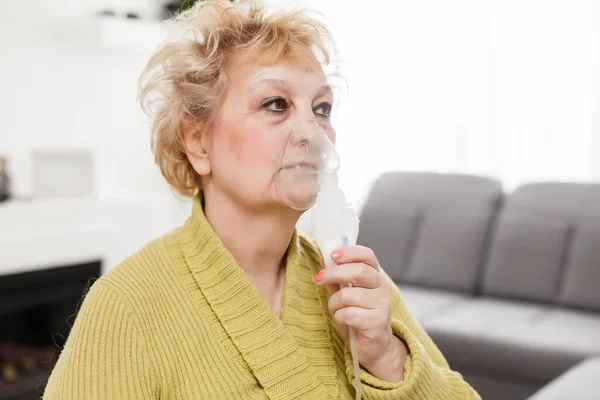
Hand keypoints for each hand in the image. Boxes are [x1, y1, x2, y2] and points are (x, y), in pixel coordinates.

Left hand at [314, 245, 408, 381]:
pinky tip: (344, 321)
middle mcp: (382, 287)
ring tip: (336, 310)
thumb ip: (336, 278)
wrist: (374, 347)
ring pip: (347, 295)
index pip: (367, 255)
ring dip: (334, 303)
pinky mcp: (377, 322)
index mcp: (376, 276)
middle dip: (333, 273)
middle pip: (358, 271)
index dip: (350, 252)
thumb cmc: (358, 317)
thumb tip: (323, 259)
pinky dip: (339, 317)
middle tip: (318, 279)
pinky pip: (348, 314)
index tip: (332, 255)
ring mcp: (383, 305)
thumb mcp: (345, 295)